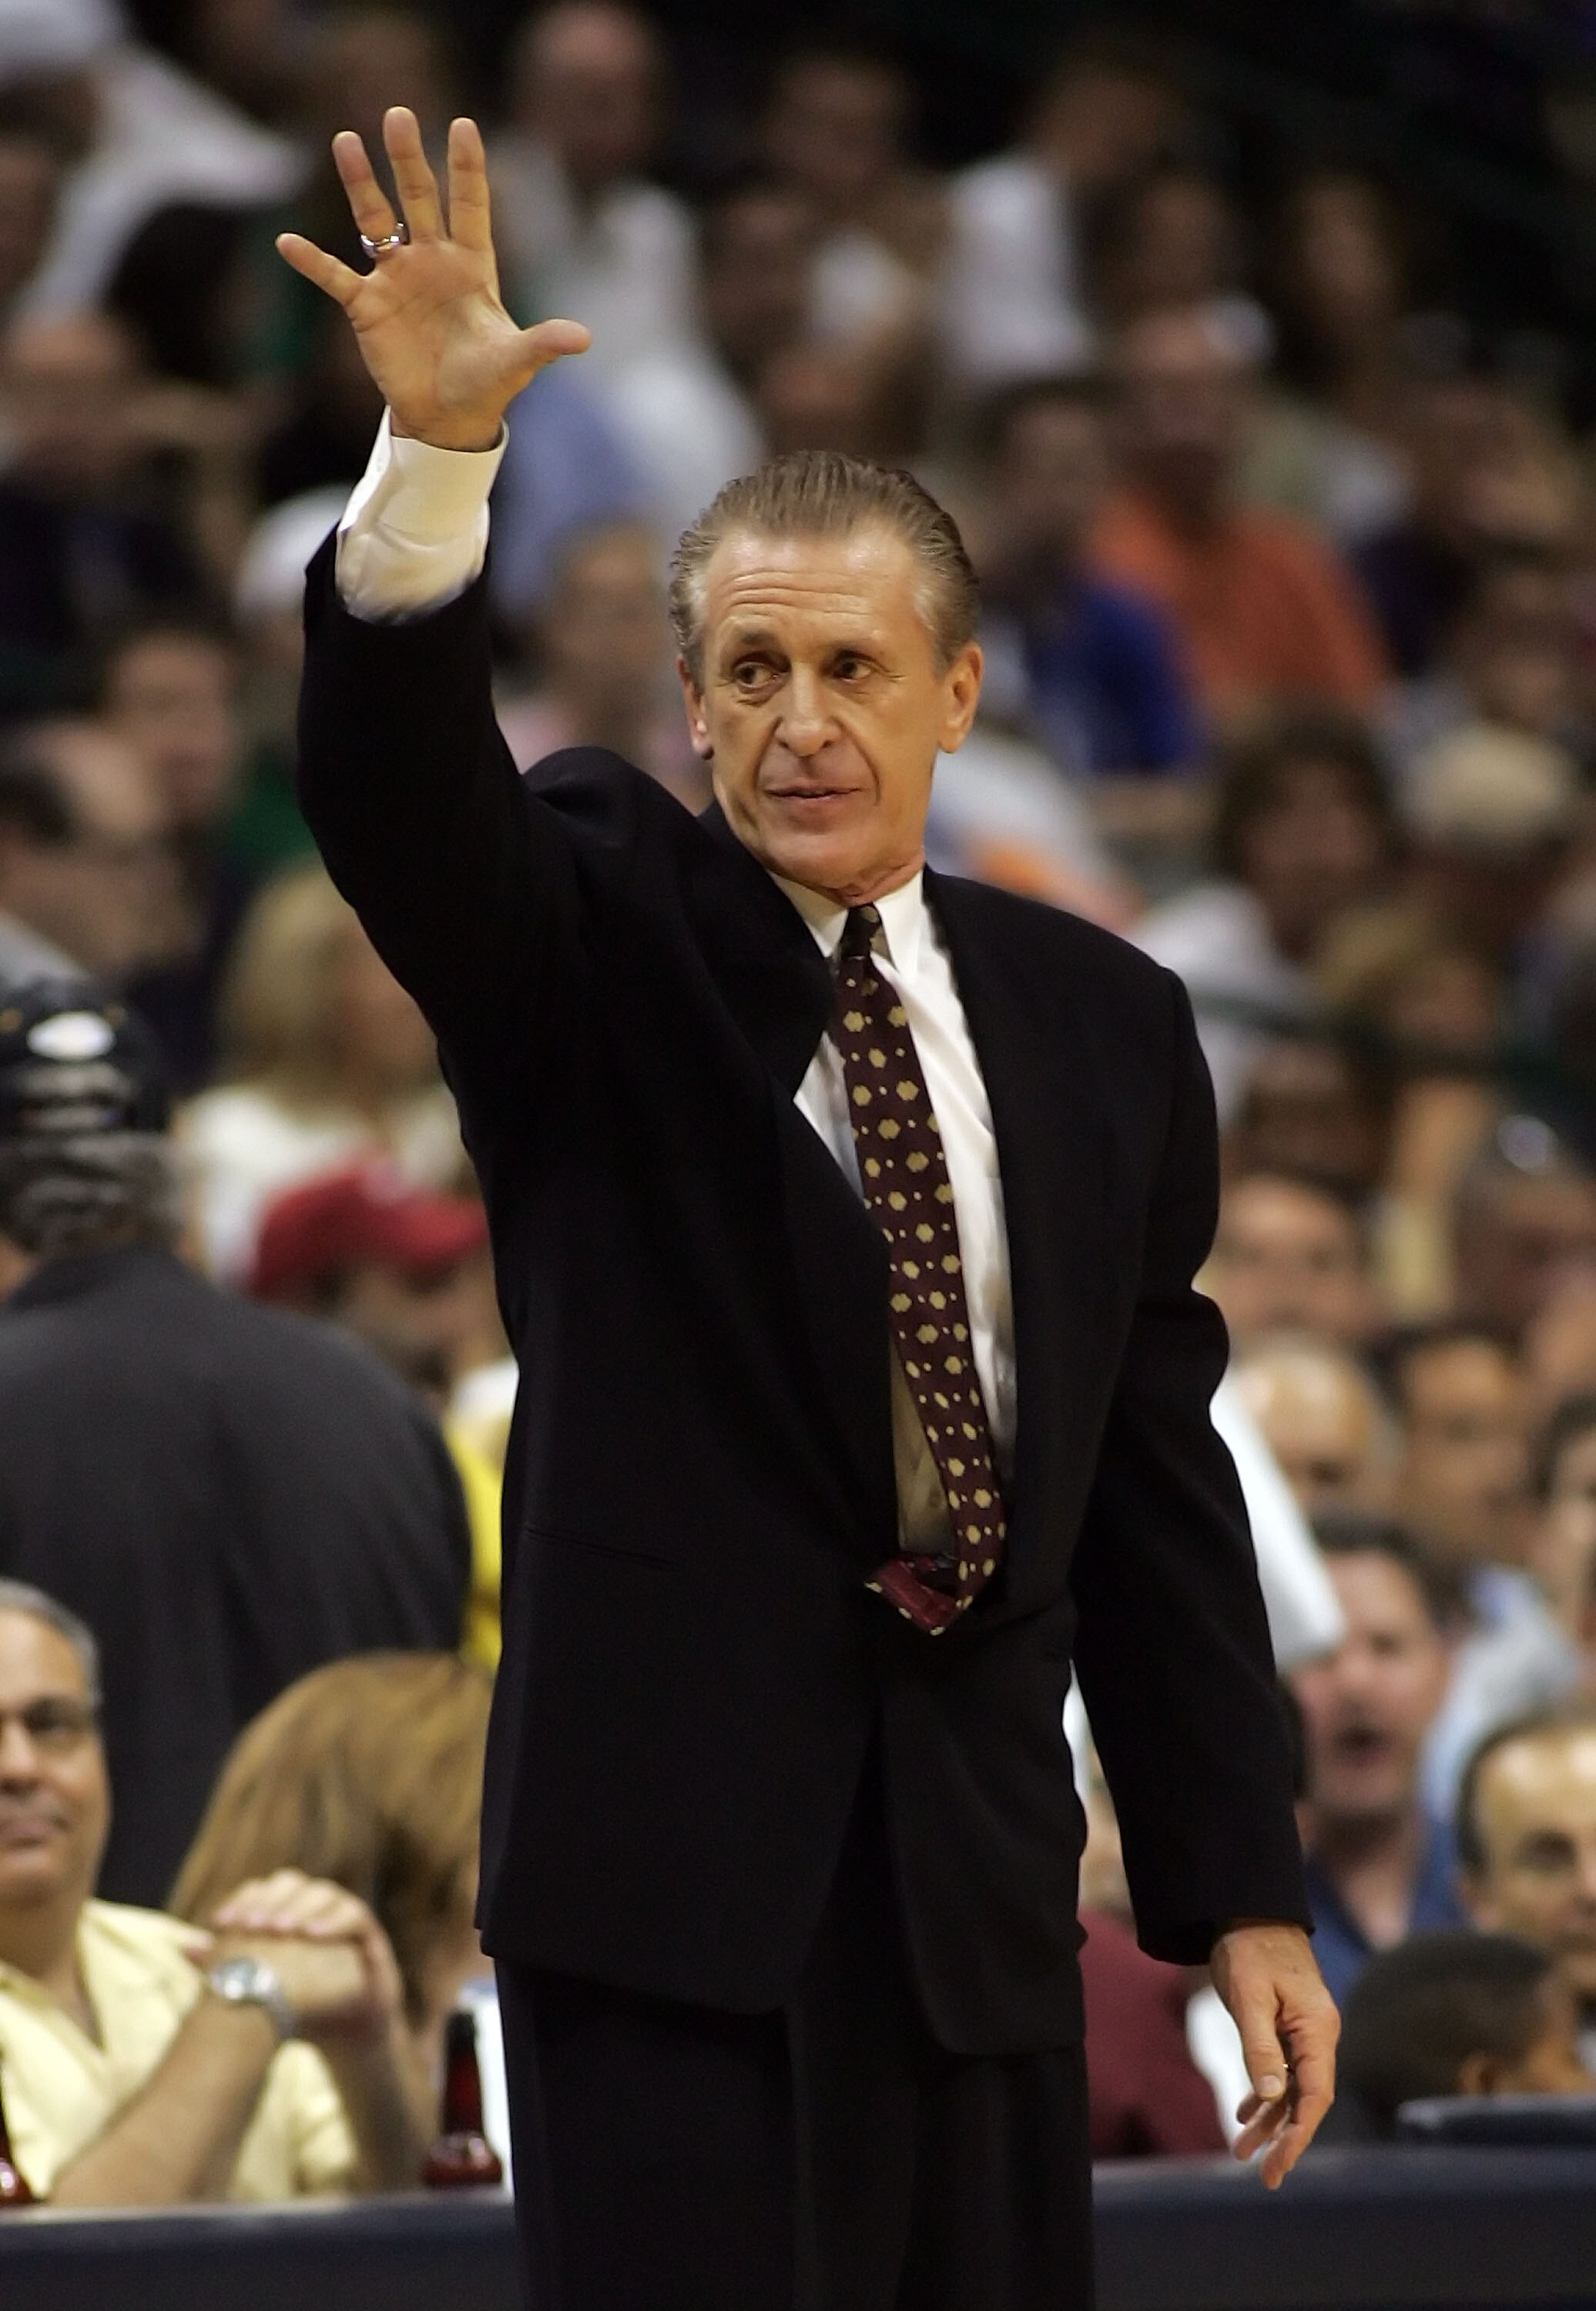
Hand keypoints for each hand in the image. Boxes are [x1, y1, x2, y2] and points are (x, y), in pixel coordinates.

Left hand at [207, 1868, 405, 2045]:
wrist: (343, 2036)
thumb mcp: (261, 1990)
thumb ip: (226, 1966)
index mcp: (288, 1914)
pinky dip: (336, 1919)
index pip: (263, 1891)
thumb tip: (182, 1946)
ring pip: (324, 1893)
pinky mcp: (370, 1935)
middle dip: (270, 1900)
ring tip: (282, 1929)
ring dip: (302, 1907)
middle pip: (292, 1884)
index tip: (219, 1922)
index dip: (241, 1899)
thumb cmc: (299, 2010)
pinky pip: (355, 1914)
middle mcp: (315, 1909)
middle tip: (251, 1924)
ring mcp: (344, 1918)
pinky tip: (314, 1935)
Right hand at [276, 108, 589, 450]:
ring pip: (374, 220)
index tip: (463, 125)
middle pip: (418, 198)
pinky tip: (287, 243)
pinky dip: (312, 263)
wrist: (449, 417)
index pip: (471, 206)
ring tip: (345, 141)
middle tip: (399, 115)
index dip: (467, 168)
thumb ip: (544, 343)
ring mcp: (396, 279)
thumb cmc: (487, 382)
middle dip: (409, 159)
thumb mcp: (518, 362)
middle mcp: (431, 261)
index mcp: (471, 265)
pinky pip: (335, 278)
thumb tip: (584, 339)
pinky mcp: (367, 307)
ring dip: (360, 184)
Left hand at [1209, 1921, 1337, 2187]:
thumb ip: (1260, 2046)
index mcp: (1318, 2029)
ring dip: (1270, 2120)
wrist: (1249, 1910)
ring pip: (1293, 2088)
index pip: (1316, 2094)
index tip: (1280, 2164)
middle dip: (1286, 2138)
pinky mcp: (1290, 2026)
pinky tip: (1246, 2112)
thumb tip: (1272, 2095)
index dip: (1300, 2133)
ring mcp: (1305, 2031)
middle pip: (1307, 2099)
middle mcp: (1318, 2034)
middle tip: (1265, 2176)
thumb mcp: (1249, 1996)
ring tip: (1241, 2152)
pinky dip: (1265, 2093)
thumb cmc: (1250, 1949)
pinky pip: (1283, 2070)